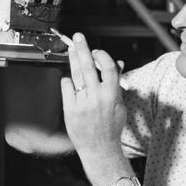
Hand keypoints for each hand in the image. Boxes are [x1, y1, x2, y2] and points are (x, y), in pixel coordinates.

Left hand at [60, 33, 127, 178]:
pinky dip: (67, 80)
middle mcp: (97, 98)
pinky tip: (69, 78)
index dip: (102, 56)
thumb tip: (118, 64)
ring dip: (73, 59)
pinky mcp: (70, 109)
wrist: (99, 148)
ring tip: (71, 49)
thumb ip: (116, 84)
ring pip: (76, 75)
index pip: (108, 69)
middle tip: (77, 37)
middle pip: (89, 67)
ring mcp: (82, 103)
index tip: (97, 50)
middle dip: (83, 49)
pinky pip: (66, 87)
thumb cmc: (110, 126)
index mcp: (112, 96)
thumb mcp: (119, 105)